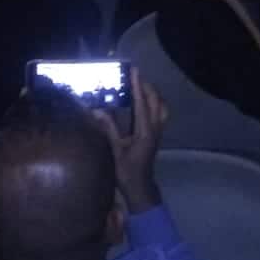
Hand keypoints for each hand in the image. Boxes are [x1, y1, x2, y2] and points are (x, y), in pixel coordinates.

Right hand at [92, 68, 167, 213]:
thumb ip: (108, 130)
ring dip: (153, 94)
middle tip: (135, 75)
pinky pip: (161, 113)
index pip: (142, 103)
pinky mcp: (157, 135)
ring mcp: (158, 132)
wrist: (140, 188)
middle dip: (147, 86)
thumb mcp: (115, 151)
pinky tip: (144, 102)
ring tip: (141, 85)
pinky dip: (154, 102)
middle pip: (156, 101)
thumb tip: (97, 110)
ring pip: (162, 106)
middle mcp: (155, 129)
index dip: (138, 86)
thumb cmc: (127, 172)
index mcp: (145, 131)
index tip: (134, 71)